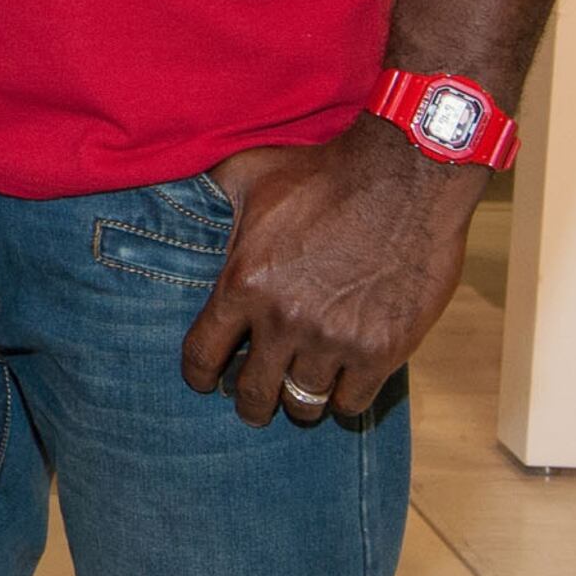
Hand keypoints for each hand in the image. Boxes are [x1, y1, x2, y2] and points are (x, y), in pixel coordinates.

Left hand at [182, 117, 484, 425]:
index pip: (202, 356)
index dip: (199, 376)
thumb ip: (210, 196)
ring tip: (298, 391)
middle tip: (254, 402)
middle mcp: (284, 320)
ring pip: (304, 403)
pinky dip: (344, 397)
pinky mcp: (383, 349)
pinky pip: (352, 402)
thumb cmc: (321, 173)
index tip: (205, 382)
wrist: (402, 177)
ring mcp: (335, 339)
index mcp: (243, 284)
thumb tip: (172, 196)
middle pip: (253, 393)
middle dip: (250, 402)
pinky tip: (341, 383)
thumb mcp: (248, 175)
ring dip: (298, 401)